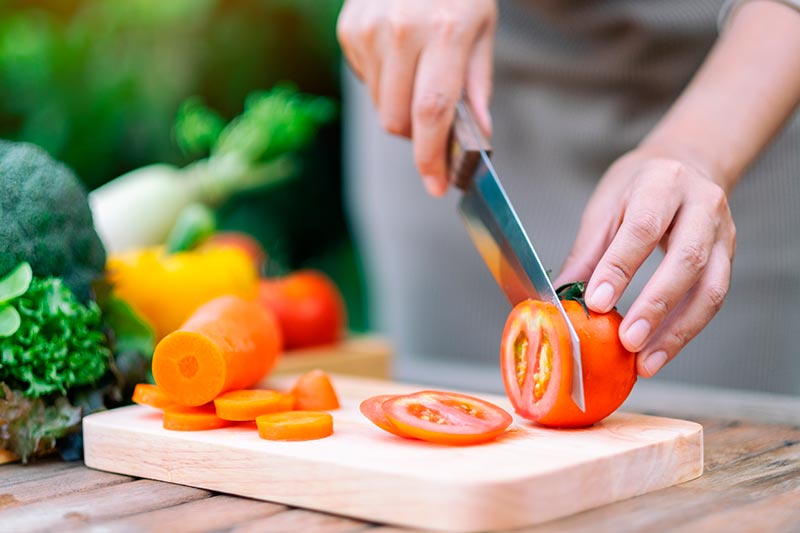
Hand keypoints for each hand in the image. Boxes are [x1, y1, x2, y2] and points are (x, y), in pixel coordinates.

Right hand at [337, 0, 496, 195]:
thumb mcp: (482, 29)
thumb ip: (477, 86)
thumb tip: (478, 137)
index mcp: (445, 32)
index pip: (432, 112)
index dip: (431, 158)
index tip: (436, 185)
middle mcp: (401, 32)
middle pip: (397, 120)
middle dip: (417, 136)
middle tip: (434, 122)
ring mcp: (368, 30)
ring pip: (379, 106)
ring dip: (400, 107)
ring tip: (418, 72)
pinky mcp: (348, 30)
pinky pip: (366, 83)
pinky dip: (384, 83)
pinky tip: (399, 54)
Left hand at [555, 149, 736, 377]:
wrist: (686, 164)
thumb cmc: (639, 187)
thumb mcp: (606, 207)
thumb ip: (588, 252)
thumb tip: (560, 298)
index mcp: (664, 183)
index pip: (643, 228)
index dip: (620, 268)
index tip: (596, 302)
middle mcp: (702, 205)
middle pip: (687, 261)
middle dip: (655, 306)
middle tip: (627, 341)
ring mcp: (723, 233)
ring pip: (710, 288)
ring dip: (677, 331)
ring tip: (646, 361)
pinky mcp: (730, 257)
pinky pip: (712, 299)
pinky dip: (686, 331)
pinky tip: (660, 352)